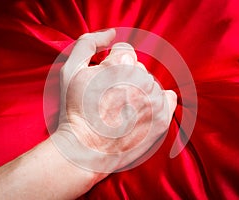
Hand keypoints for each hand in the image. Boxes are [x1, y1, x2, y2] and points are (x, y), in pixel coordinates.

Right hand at [53, 29, 176, 172]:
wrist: (85, 150)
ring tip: (122, 108)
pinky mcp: (163, 118)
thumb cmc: (76, 110)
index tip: (103, 83)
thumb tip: (112, 33)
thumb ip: (88, 43)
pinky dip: (156, 101)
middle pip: (138, 66)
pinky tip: (139, 112)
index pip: (125, 50)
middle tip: (110, 98)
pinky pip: (167, 97)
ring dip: (139, 90)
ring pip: (151, 81)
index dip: (111, 65)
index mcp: (121, 65)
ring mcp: (155, 100)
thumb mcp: (70, 70)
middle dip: (125, 77)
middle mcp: (142, 80)